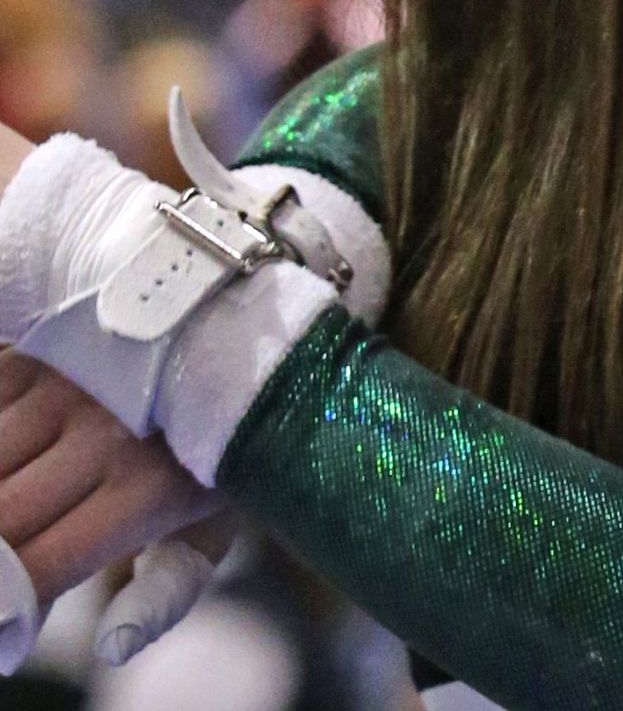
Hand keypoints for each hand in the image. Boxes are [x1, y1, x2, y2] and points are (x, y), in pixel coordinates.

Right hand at [0, 352, 220, 611]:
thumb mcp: (211, 526)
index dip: (3, 604)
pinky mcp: (35, 351)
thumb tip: (112, 646)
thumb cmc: (212, 458)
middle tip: (13, 558)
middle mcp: (104, 436)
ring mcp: (65, 388)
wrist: (232, 346)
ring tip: (22, 506)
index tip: (7, 620)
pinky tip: (10, 461)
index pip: (40, 569)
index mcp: (149, 491)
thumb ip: (164, 591)